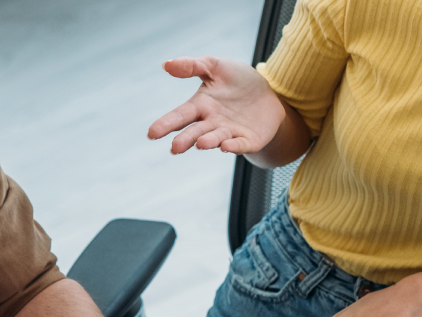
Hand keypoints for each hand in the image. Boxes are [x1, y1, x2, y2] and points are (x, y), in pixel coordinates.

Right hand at [147, 56, 287, 154]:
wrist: (269, 93)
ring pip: (216, 139)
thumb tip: (166, 64)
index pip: (180, 115)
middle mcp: (212, 122)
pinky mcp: (248, 140)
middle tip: (175, 147)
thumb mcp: (216, 67)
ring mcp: (229, 133)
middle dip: (185, 139)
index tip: (152, 133)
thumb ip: (193, 66)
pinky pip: (239, 144)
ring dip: (208, 142)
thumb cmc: (238, 81)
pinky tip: (225, 146)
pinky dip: (233, 146)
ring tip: (200, 144)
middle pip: (195, 132)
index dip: (166, 124)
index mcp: (201, 106)